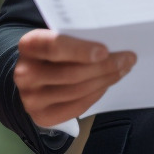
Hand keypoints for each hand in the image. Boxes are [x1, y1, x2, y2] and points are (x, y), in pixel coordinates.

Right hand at [15, 30, 135, 128]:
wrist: (31, 75)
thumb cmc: (51, 51)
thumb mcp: (56, 37)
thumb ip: (76, 38)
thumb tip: (113, 42)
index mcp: (28, 46)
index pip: (54, 47)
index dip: (80, 50)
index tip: (104, 50)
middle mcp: (25, 74)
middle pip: (72, 73)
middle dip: (105, 66)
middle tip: (128, 59)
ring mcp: (32, 99)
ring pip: (78, 91)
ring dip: (105, 80)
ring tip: (123, 70)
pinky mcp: (43, 116)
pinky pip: (78, 106)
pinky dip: (96, 94)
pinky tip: (107, 83)